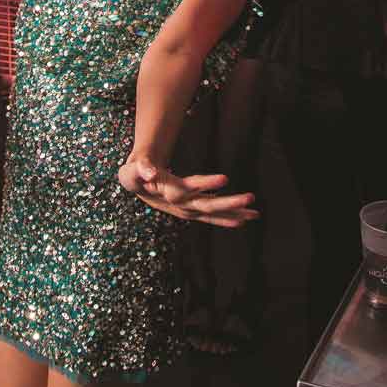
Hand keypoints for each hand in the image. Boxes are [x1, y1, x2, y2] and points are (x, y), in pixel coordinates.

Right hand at [118, 156, 258, 228]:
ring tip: (255, 213)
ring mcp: (187, 209)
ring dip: (234, 212)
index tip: (225, 177)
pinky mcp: (191, 208)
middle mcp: (180, 205)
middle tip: (250, 198)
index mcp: (167, 192)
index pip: (188, 188)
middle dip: (229, 203)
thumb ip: (140, 168)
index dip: (205, 183)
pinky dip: (227, 217)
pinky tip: (244, 218)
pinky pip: (211, 215)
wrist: (135, 186)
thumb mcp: (131, 170)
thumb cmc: (134, 175)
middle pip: (206, 205)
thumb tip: (149, 171)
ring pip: (212, 212)